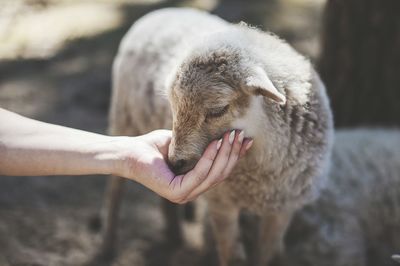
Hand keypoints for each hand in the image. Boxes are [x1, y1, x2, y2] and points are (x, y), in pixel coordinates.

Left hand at [114, 130, 252, 203]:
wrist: (130, 152)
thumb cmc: (154, 147)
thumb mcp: (185, 144)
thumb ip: (203, 144)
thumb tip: (224, 134)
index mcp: (194, 183)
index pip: (221, 171)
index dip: (235, 156)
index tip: (246, 140)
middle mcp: (191, 192)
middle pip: (220, 174)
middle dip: (233, 154)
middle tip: (240, 135)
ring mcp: (184, 195)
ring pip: (213, 175)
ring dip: (224, 154)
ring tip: (230, 136)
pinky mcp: (176, 193)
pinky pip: (199, 174)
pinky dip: (209, 158)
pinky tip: (215, 143)